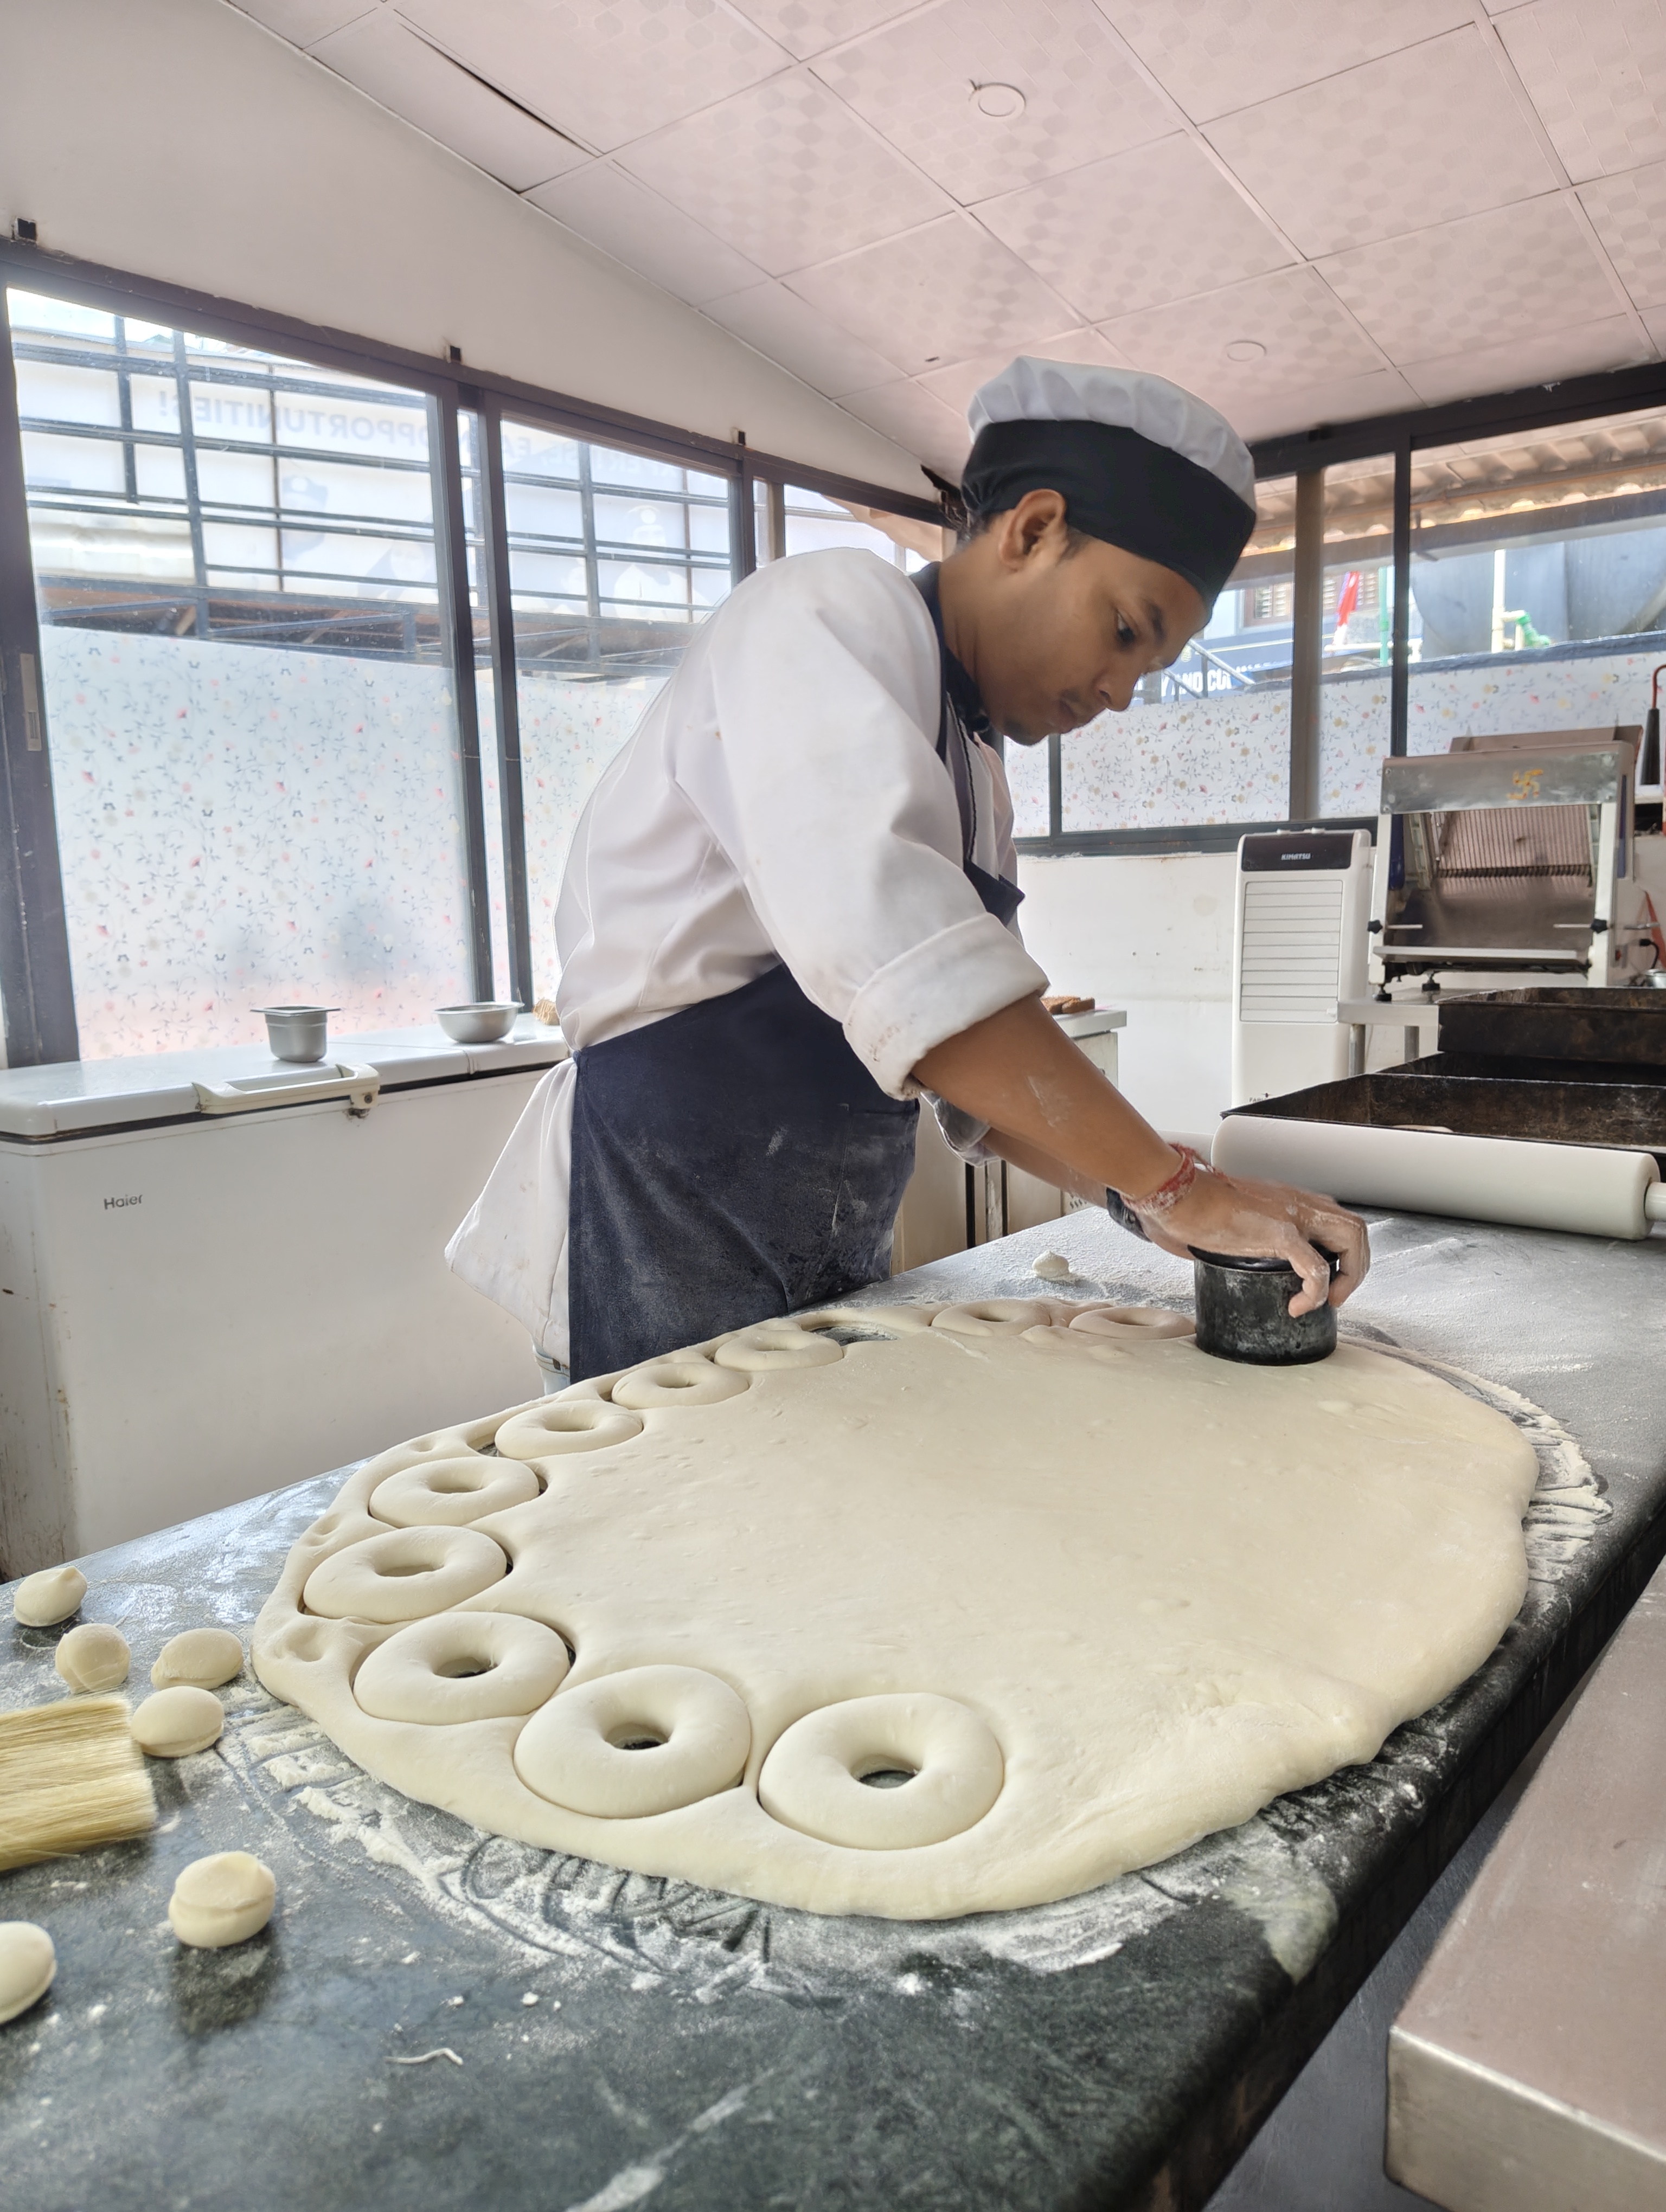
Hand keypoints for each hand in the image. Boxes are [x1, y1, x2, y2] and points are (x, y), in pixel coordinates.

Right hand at [1135, 1168, 1368, 1317]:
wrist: (1178, 1195)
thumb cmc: (1195, 1206)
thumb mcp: (1237, 1221)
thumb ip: (1248, 1236)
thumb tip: (1233, 1256)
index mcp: (1292, 1201)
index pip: (1339, 1223)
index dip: (1345, 1255)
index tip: (1330, 1282)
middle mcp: (1300, 1203)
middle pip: (1356, 1229)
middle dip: (1356, 1267)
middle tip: (1336, 1296)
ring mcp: (1293, 1215)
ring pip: (1350, 1239)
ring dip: (1348, 1276)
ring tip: (1328, 1301)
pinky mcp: (1280, 1233)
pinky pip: (1315, 1267)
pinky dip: (1315, 1292)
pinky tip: (1298, 1306)